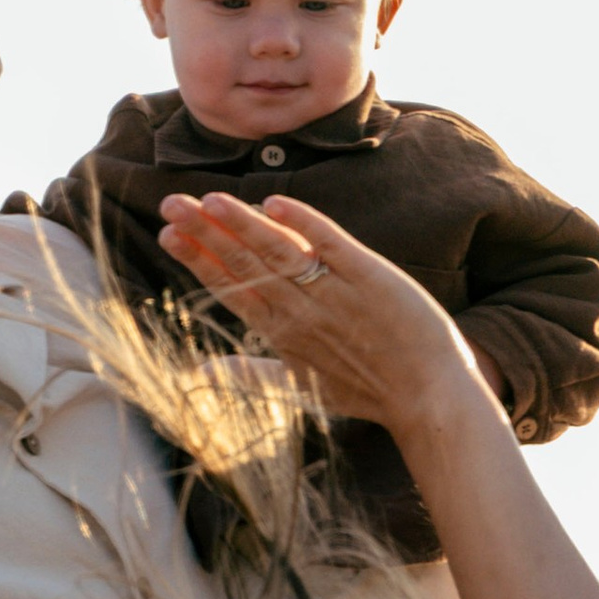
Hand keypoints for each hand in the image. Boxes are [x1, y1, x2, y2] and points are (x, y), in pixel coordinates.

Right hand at [155, 193, 481, 435]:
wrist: (429, 398)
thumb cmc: (368, 391)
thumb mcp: (300, 387)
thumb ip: (250, 374)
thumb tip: (199, 376)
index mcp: (282, 333)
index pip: (232, 288)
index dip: (199, 260)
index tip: (169, 233)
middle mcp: (302, 312)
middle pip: (245, 266)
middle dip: (205, 235)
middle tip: (170, 205)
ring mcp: (334, 294)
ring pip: (278, 253)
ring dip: (242, 225)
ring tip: (208, 201)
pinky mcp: (368, 276)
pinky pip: (330, 244)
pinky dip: (304, 224)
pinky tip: (276, 204)